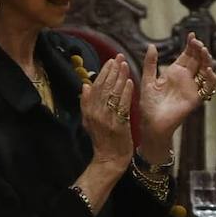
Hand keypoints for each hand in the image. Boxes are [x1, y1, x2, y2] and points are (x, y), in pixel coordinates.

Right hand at [80, 56, 134, 170]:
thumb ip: (87, 104)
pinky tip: (130, 82)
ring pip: (113, 94)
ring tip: (125, 64)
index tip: (110, 61)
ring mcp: (107, 119)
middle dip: (112, 71)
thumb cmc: (102, 139)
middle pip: (104, 87)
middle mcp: (96, 112)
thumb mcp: (89, 121)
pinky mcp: (118, 124)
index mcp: (89, 110)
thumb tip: (85, 85)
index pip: (95, 86)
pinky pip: (122, 105)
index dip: (103, 73)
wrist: (109, 159)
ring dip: (119, 77)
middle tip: (119, 57)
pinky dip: (126, 93)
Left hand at [138, 32, 215, 145]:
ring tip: (204, 52)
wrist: (152, 122)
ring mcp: (192, 88)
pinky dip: (211, 80)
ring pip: (204, 71)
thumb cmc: (149, 104)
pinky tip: (209, 71)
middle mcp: (185, 79)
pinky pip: (207, 88)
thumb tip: (151, 45)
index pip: (186, 56)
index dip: (190, 45)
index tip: (191, 35)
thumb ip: (150, 63)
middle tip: (198, 42)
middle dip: (199, 50)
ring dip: (206, 61)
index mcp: (174, 73)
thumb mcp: (148, 80)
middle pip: (197, 61)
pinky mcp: (196, 99)